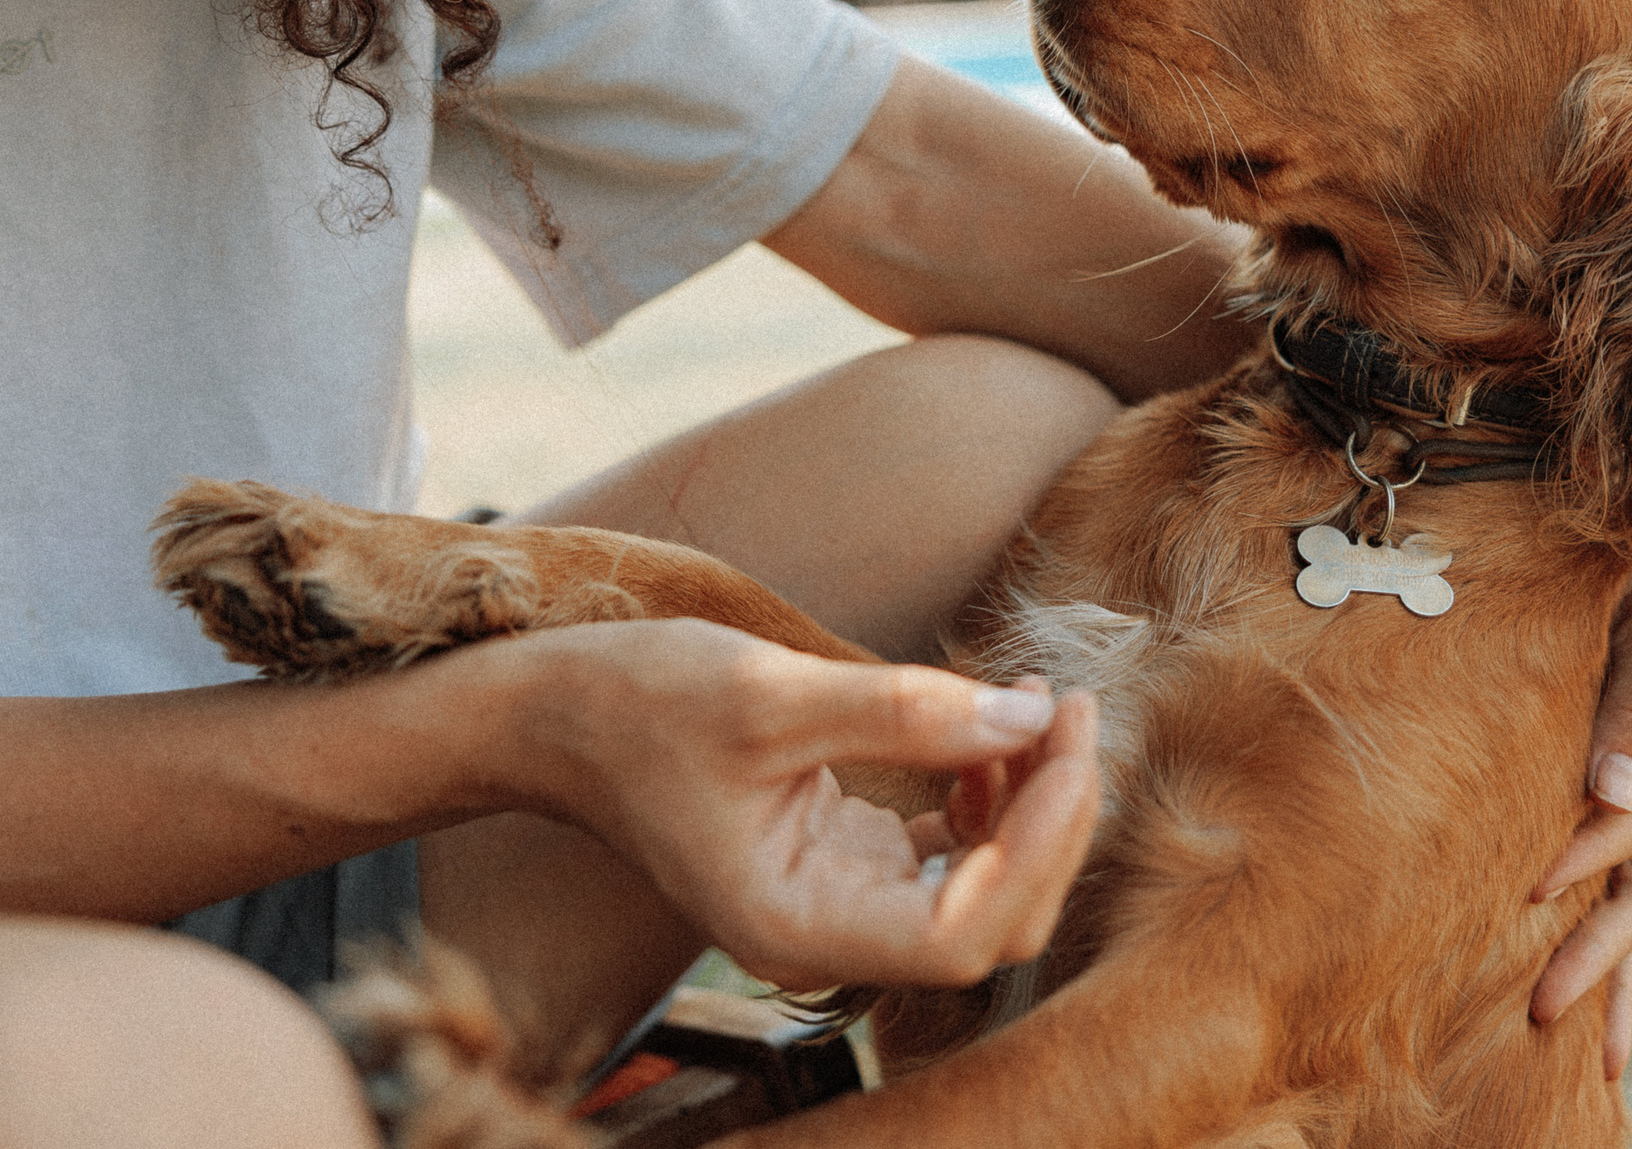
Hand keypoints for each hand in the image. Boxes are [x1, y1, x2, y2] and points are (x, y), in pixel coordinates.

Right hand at [484, 619, 1100, 991]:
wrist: (562, 714)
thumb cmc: (641, 706)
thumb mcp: (770, 694)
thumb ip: (904, 713)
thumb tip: (1024, 718)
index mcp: (796, 928)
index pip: (961, 935)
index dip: (1037, 846)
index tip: (1061, 742)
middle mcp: (826, 936)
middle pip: (993, 919)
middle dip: (1052, 819)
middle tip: (1068, 707)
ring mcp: (842, 902)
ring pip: (988, 889)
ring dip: (1033, 802)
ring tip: (1037, 705)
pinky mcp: (851, 862)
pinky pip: (955, 855)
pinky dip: (993, 795)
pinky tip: (991, 731)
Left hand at [1526, 561, 1631, 1077]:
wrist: (1610, 571)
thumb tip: (1606, 794)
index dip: (1595, 847)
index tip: (1533, 882)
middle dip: (1597, 955)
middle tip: (1541, 1007)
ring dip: (1601, 978)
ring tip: (1560, 1040)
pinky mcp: (1607, 833)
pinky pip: (1607, 905)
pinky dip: (1604, 968)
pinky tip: (1593, 1042)